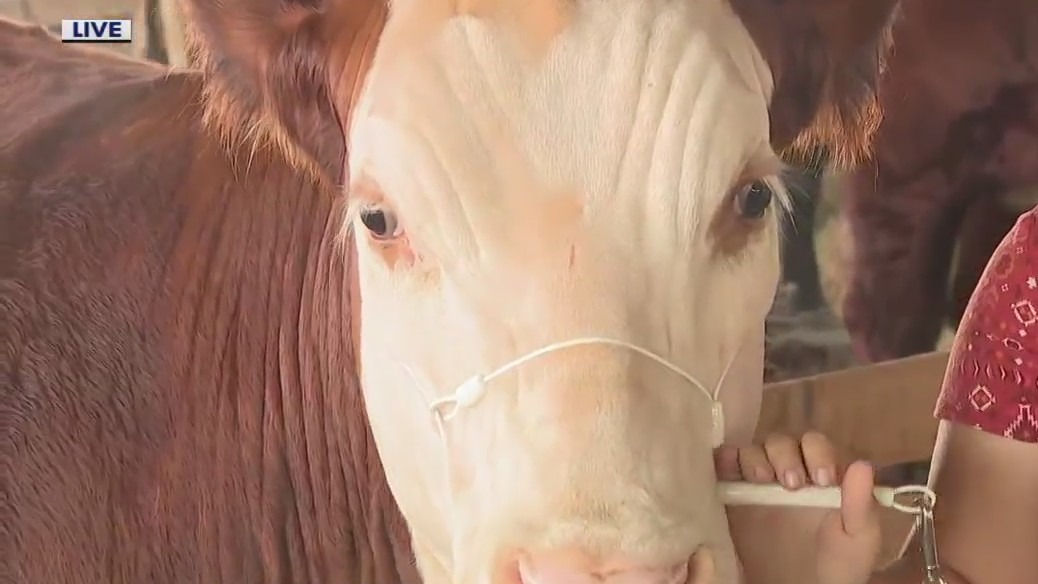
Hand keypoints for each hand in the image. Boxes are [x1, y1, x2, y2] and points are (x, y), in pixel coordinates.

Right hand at [715, 433, 881, 583]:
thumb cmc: (836, 565)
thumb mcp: (857, 539)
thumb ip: (861, 504)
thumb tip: (862, 465)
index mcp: (821, 473)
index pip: (815, 445)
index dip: (818, 454)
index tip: (821, 480)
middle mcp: (788, 469)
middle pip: (780, 442)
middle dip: (784, 456)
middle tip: (789, 485)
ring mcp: (757, 481)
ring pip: (751, 449)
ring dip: (754, 458)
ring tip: (761, 481)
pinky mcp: (731, 493)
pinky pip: (724, 464)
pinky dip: (724, 460)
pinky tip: (732, 475)